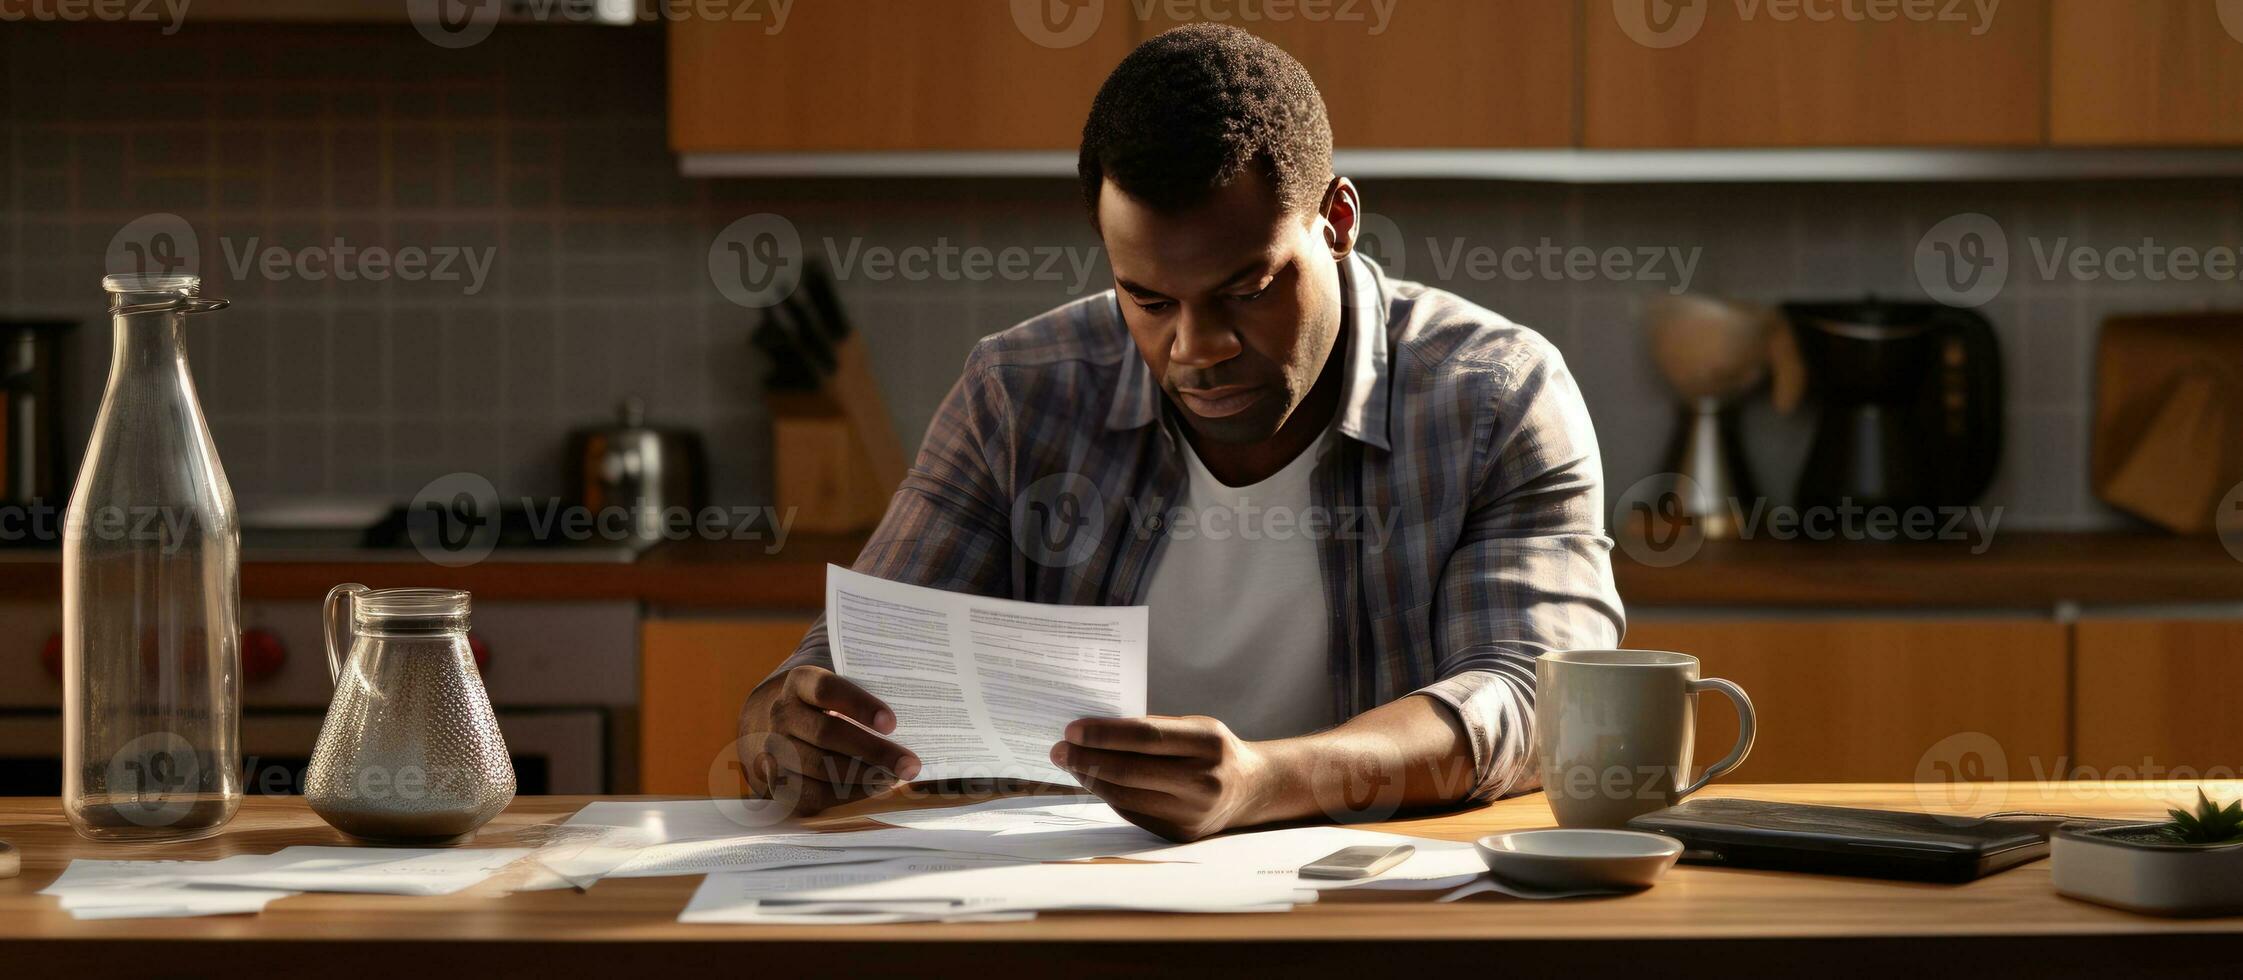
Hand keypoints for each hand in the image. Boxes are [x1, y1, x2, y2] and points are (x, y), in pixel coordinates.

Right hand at [737, 666, 920, 814]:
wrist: (780, 730)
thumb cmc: (827, 707)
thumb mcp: (839, 691)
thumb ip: (866, 696)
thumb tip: (915, 716)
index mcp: (799, 683)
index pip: (826, 689)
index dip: (859, 706)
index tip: (892, 723)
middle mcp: (781, 714)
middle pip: (827, 733)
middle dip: (873, 751)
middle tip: (909, 764)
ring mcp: (773, 748)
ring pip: (819, 766)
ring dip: (862, 777)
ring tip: (893, 779)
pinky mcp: (776, 780)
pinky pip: (810, 793)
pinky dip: (844, 795)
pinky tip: (870, 790)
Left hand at [1050, 715, 1271, 841]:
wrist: (1249, 790)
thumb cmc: (1214, 750)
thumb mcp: (1195, 726)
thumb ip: (1152, 729)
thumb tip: (1095, 731)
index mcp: (1208, 743)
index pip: (1145, 737)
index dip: (1104, 734)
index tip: (1072, 730)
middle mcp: (1202, 781)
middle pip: (1129, 771)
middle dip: (1086, 759)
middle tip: (1059, 749)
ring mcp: (1191, 813)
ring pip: (1124, 796)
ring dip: (1090, 779)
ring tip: (1070, 763)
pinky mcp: (1179, 834)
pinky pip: (1131, 812)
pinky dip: (1108, 795)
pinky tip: (1093, 781)